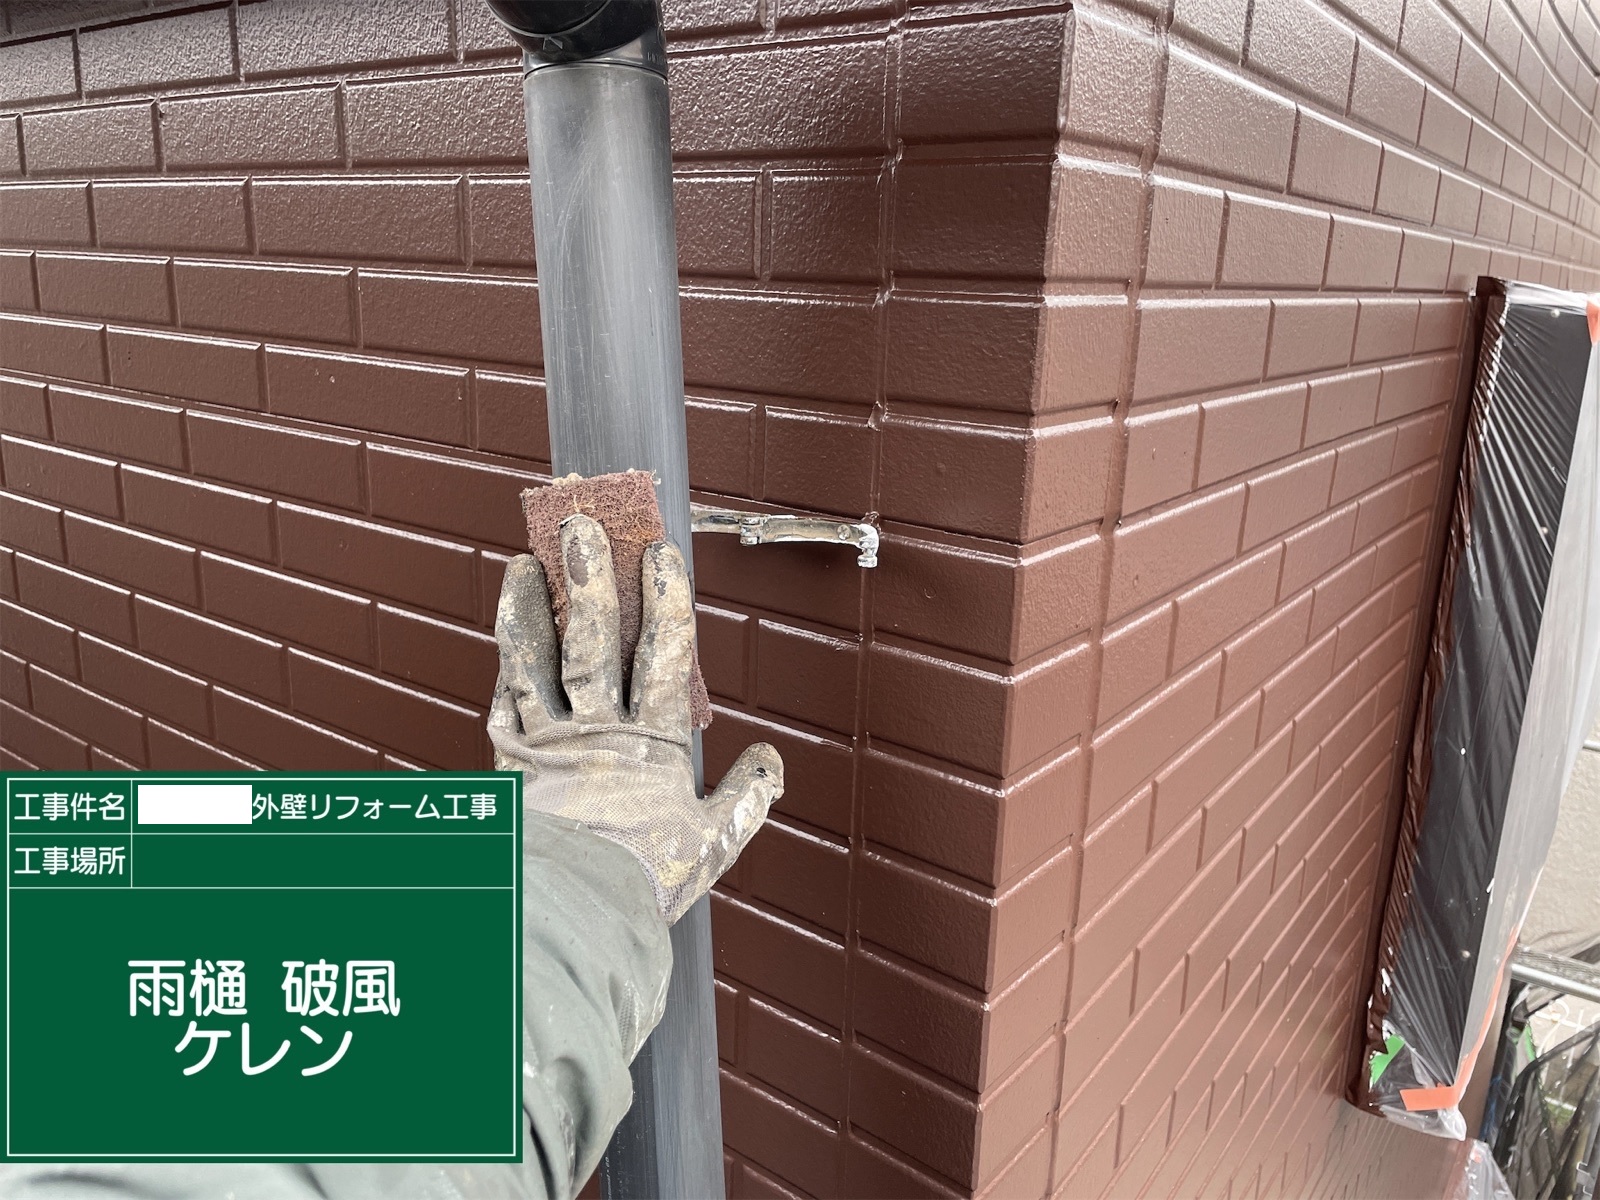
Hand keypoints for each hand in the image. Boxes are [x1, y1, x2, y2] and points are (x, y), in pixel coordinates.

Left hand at [488, 513, 782, 922]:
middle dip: (588, 580)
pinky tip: (508, 639)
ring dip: (528, 608)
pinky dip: (505, 667)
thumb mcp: (711, 843)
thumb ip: (744, 798)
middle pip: (590, 642)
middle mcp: (595, 733)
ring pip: (534, 663)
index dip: (664, 598)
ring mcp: (546, 743)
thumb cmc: (643, 883)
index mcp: (652, 743)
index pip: (662, 654)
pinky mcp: (508, 762)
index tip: (662, 551)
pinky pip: (504, 702)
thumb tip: (769, 761)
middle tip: (581, 527)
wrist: (571, 920)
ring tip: (522, 561)